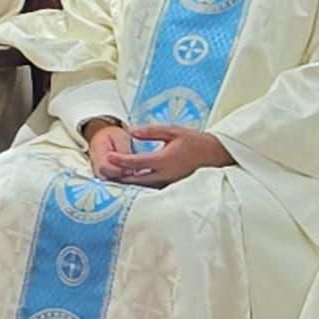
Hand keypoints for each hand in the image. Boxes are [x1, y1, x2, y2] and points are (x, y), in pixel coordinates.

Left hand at [88, 118, 228, 188]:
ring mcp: (167, 183)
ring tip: (112, 177)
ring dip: (127, 182)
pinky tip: (131, 181)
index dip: (120, 160)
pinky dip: (138, 184)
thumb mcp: (173, 131)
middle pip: (134, 179)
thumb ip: (151, 131)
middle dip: (118, 175)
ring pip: (141, 186)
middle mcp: (163, 175)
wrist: (215, 156)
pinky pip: (150, 187)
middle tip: (103, 172)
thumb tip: (131, 131)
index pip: (135, 163)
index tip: (108, 157)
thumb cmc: (194, 142)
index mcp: (163, 160)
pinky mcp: (170, 187)